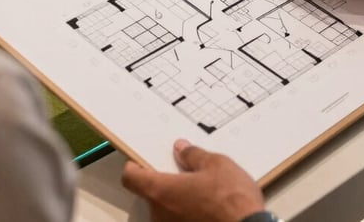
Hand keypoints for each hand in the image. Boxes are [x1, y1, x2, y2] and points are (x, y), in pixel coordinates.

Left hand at [121, 139, 263, 221]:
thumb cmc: (233, 202)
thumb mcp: (217, 165)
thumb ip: (193, 156)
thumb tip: (182, 149)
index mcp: (162, 191)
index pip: (131, 178)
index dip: (134, 166)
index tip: (141, 160)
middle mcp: (160, 215)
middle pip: (151, 193)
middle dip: (166, 182)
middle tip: (186, 173)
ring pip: (167, 210)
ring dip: (178, 200)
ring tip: (204, 192)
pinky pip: (179, 221)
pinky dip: (188, 214)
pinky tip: (208, 209)